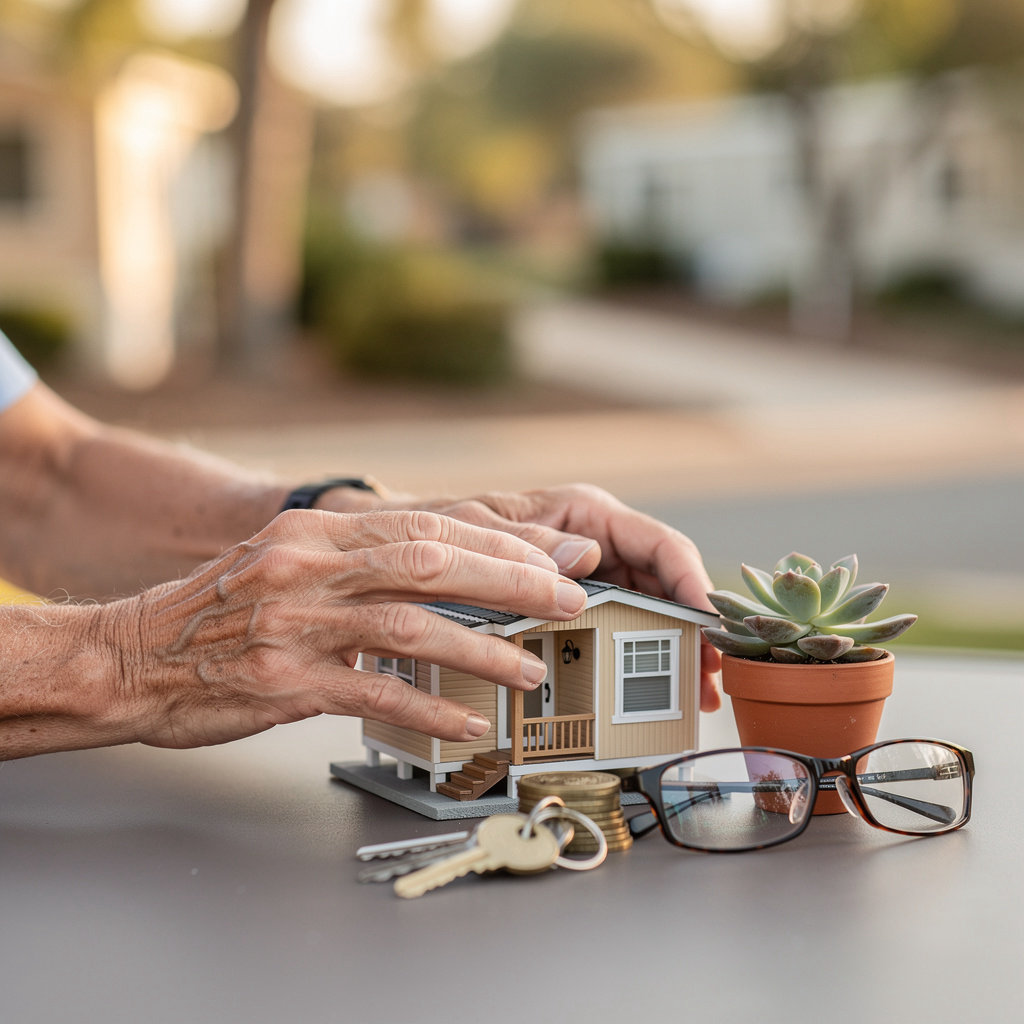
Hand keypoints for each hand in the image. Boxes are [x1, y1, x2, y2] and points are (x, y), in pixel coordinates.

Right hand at [102, 510, 586, 748]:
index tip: (548, 558)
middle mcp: (308, 569)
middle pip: (430, 563)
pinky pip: (373, 696)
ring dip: (483, 650)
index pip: (425, 526)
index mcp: (313, 532)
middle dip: (509, 581)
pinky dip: (427, 710)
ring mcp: (295, 626)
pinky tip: (466, 723)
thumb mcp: (283, 561)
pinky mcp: (282, 685)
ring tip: (531, 670)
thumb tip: (440, 569)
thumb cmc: (212, 612)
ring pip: (412, 628)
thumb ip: (355, 560)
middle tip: (566, 599)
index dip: (495, 542)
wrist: (125, 657)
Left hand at [411, 484, 722, 710]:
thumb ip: (528, 542)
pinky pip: (615, 626)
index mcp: (587, 513)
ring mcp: (587, 575)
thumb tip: (583, 557)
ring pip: (647, 610)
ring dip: (673, 648)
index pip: (660, 544)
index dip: (693, 584)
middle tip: (709, 676)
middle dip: (691, 629)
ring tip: (693, 693)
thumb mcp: (481, 529)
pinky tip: (650, 684)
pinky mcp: (572, 604)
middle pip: (664, 584)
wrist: (407, 549)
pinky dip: (637, 654)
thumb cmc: (444, 527)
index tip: (709, 624)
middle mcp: (596, 542)